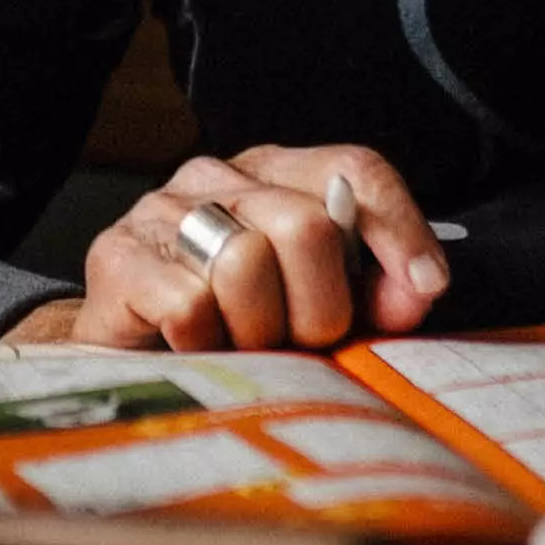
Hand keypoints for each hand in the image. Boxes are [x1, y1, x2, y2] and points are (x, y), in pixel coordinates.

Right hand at [51, 146, 453, 349]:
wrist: (130, 374)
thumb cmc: (238, 338)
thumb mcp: (321, 312)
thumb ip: (378, 296)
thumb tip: (421, 285)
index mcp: (275, 176)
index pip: (354, 170)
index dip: (398, 228)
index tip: (426, 286)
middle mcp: (217, 176)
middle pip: (307, 225)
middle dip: (319, 307)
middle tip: (299, 344)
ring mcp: (161, 210)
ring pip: (246, 261)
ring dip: (258, 331)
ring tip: (244, 347)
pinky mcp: (118, 256)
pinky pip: (191, 304)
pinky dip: (206, 343)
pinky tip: (196, 348)